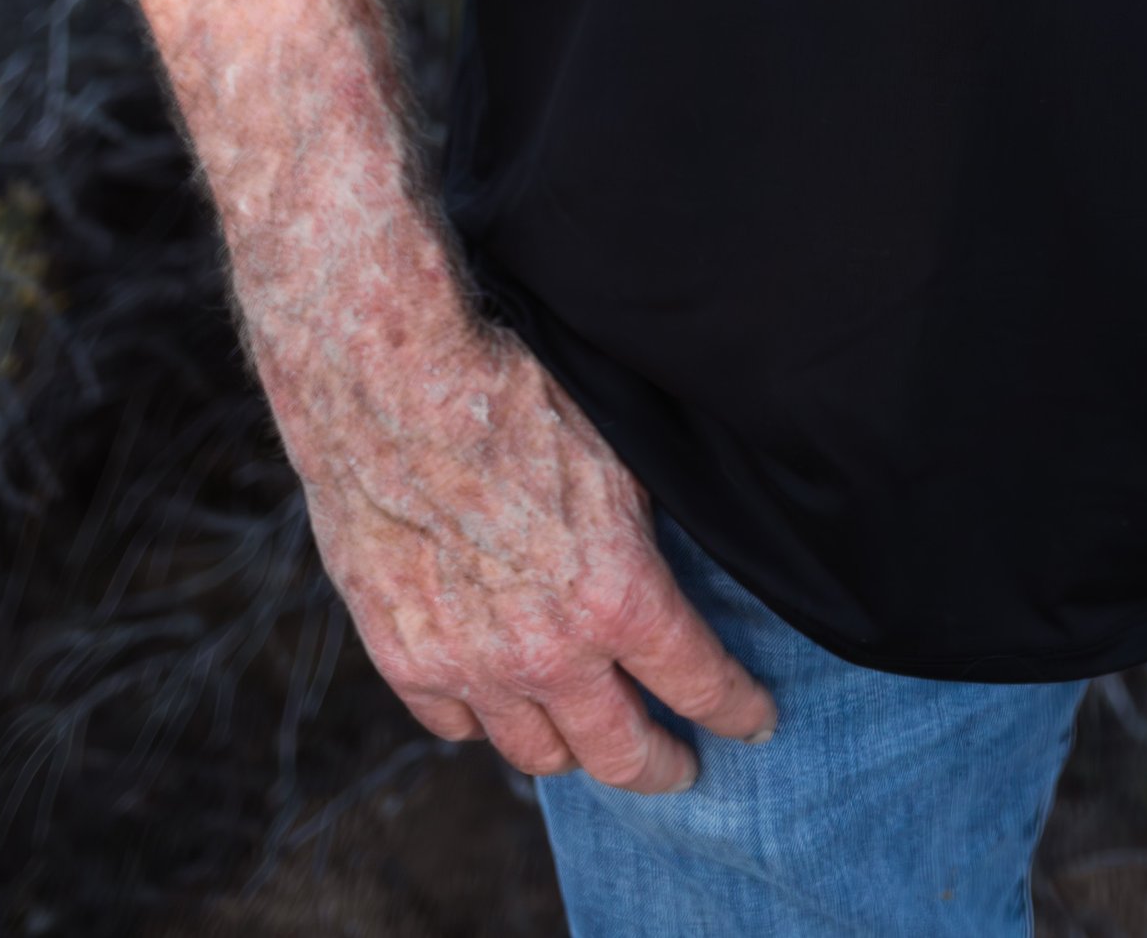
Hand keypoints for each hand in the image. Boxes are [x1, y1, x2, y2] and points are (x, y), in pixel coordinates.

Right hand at [276, 310, 777, 792]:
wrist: (391, 380)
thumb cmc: (512, 392)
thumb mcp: (619, 452)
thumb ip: (646, 533)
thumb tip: (678, 563)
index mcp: (616, 594)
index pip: (700, 683)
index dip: (737, 708)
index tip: (755, 720)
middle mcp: (548, 651)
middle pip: (621, 754)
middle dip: (663, 765)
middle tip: (683, 765)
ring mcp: (471, 665)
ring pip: (538, 755)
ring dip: (575, 749)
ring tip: (592, 736)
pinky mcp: (406, 658)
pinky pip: (461, 725)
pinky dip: (491, 719)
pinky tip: (506, 702)